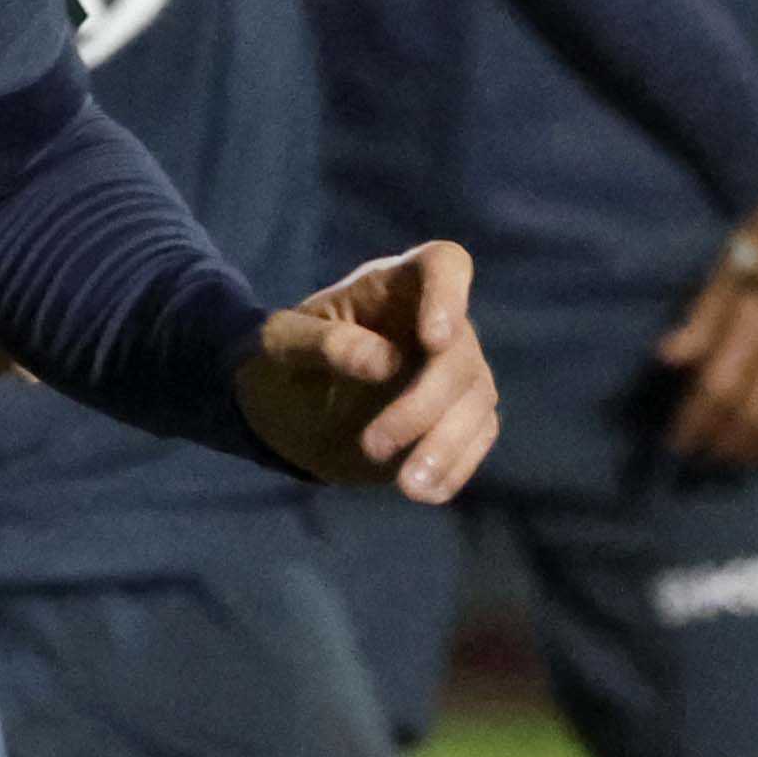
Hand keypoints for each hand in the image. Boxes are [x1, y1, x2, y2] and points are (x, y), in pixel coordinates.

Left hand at [237, 241, 498, 500]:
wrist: (287, 408)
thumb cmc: (282, 360)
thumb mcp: (279, 346)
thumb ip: (323, 345)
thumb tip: (385, 362)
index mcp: (392, 286)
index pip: (443, 265)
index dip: (450, 295)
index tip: (434, 340)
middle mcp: (435, 321)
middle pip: (459, 353)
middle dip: (424, 403)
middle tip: (373, 446)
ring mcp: (454, 369)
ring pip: (477, 399)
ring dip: (446, 445)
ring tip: (408, 486)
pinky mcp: (459, 414)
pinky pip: (477, 435)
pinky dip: (456, 465)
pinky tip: (425, 491)